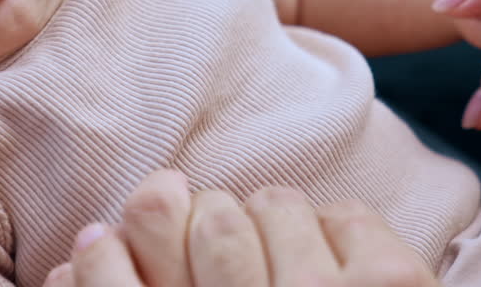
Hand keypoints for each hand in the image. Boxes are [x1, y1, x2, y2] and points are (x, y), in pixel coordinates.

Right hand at [44, 171, 439, 286]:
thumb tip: (87, 246)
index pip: (108, 262)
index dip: (110, 255)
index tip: (113, 251)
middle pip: (193, 214)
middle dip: (199, 230)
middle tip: (217, 268)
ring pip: (269, 202)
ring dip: (269, 230)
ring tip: (279, 276)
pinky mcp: (394, 284)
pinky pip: (340, 211)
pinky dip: (332, 233)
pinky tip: (330, 276)